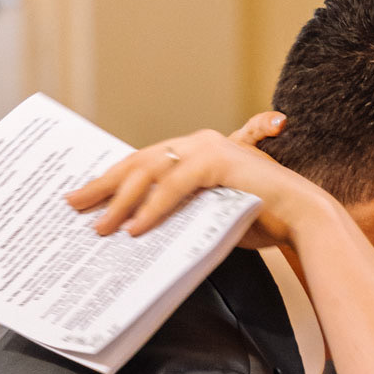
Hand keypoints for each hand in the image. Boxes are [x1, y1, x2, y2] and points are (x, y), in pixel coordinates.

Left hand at [65, 112, 322, 247]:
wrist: (301, 217)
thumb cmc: (260, 219)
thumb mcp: (208, 214)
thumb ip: (179, 213)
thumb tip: (140, 231)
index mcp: (194, 152)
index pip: (143, 165)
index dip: (112, 181)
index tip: (85, 198)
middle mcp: (197, 143)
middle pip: (137, 163)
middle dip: (102, 186)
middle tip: (72, 203)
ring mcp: (207, 148)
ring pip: (150, 172)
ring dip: (121, 201)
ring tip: (100, 226)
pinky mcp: (218, 161)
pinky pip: (175, 186)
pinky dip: (153, 207)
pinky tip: (135, 227)